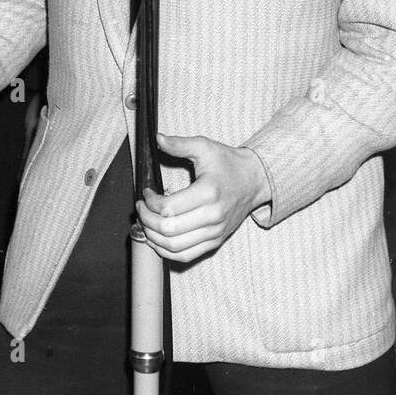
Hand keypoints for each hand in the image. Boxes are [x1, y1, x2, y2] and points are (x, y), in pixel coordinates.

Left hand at [135, 132, 269, 263]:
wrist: (254, 180)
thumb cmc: (229, 164)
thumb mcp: (205, 147)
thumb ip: (180, 144)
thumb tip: (157, 139)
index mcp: (208, 192)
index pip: (168, 207)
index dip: (149, 202)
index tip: (146, 193)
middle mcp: (213, 216)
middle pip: (168, 229)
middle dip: (146, 219)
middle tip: (141, 208)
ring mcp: (215, 232)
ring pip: (174, 246)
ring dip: (152, 236)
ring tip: (146, 222)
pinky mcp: (215, 241)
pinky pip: (185, 255)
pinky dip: (166, 250)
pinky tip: (157, 238)